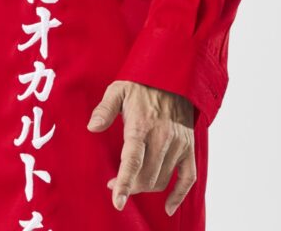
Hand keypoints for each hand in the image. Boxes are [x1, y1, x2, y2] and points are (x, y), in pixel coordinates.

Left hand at [87, 80, 194, 216]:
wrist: (173, 75)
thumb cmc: (141, 84)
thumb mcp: (118, 89)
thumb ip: (104, 109)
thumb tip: (91, 127)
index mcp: (141, 125)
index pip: (132, 161)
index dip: (124, 183)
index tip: (117, 202)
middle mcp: (162, 137)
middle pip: (146, 176)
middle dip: (130, 187)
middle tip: (115, 184)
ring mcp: (178, 143)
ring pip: (162, 179)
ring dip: (145, 187)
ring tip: (132, 182)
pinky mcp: (189, 146)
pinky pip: (188, 178)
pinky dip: (179, 195)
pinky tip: (168, 206)